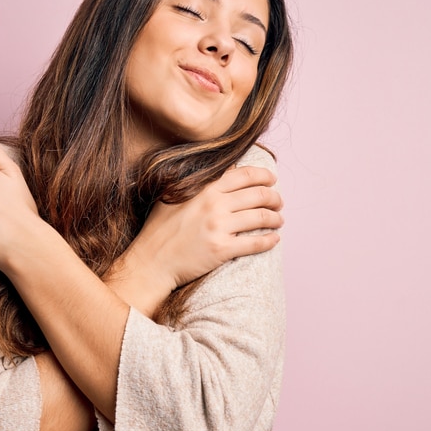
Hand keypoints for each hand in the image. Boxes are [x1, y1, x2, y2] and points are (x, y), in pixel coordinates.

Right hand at [110, 165, 282, 310]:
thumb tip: (225, 169)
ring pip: (260, 218)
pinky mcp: (222, 250)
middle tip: (279, 202)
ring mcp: (219, 228)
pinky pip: (255, 243)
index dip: (263, 176)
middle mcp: (214, 205)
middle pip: (258, 195)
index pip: (244, 175)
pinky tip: (274, 240)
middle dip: (274, 198)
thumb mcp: (172, 196)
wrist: (151, 261)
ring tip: (278, 220)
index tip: (272, 179)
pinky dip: (269, 241)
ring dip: (275, 218)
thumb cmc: (159, 229)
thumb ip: (198, 182)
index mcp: (205, 189)